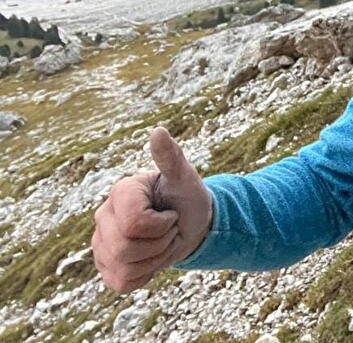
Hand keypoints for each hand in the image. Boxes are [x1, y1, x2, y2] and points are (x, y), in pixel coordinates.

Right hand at [92, 127, 213, 291]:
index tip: (170, 213)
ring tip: (162, 241)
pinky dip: (145, 275)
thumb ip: (171, 157)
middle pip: (125, 248)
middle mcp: (102, 216)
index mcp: (120, 192)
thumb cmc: (187, 196)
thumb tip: (158, 131)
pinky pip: (122, 283)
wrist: (191, 224)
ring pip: (124, 267)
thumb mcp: (186, 178)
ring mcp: (100, 243)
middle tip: (169, 228)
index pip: (134, 224)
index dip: (161, 224)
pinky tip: (151, 258)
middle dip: (160, 242)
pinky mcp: (105, 267)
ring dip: (155, 259)